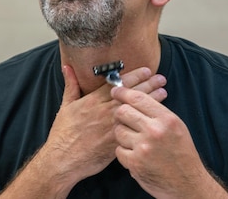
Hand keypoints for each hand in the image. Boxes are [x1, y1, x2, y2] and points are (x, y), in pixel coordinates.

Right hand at [35, 67, 167, 193]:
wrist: (64, 158)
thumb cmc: (63, 133)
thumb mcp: (65, 106)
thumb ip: (70, 85)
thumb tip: (67, 68)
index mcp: (92, 101)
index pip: (117, 84)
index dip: (134, 76)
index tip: (146, 70)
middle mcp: (104, 112)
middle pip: (130, 95)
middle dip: (147, 84)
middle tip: (161, 78)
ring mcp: (111, 127)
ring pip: (136, 110)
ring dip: (151, 100)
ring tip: (163, 92)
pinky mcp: (116, 142)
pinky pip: (134, 129)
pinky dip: (146, 120)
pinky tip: (155, 116)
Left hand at [111, 87, 227, 198]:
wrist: (188, 183)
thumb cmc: (181, 153)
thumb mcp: (175, 126)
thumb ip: (155, 111)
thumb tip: (131, 96)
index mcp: (167, 119)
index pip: (138, 98)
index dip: (123, 92)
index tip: (116, 91)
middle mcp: (155, 131)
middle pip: (122, 111)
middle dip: (120, 114)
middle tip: (124, 119)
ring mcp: (143, 147)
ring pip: (118, 130)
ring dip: (122, 134)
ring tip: (134, 140)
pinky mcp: (135, 162)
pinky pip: (118, 149)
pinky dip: (124, 152)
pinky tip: (135, 154)